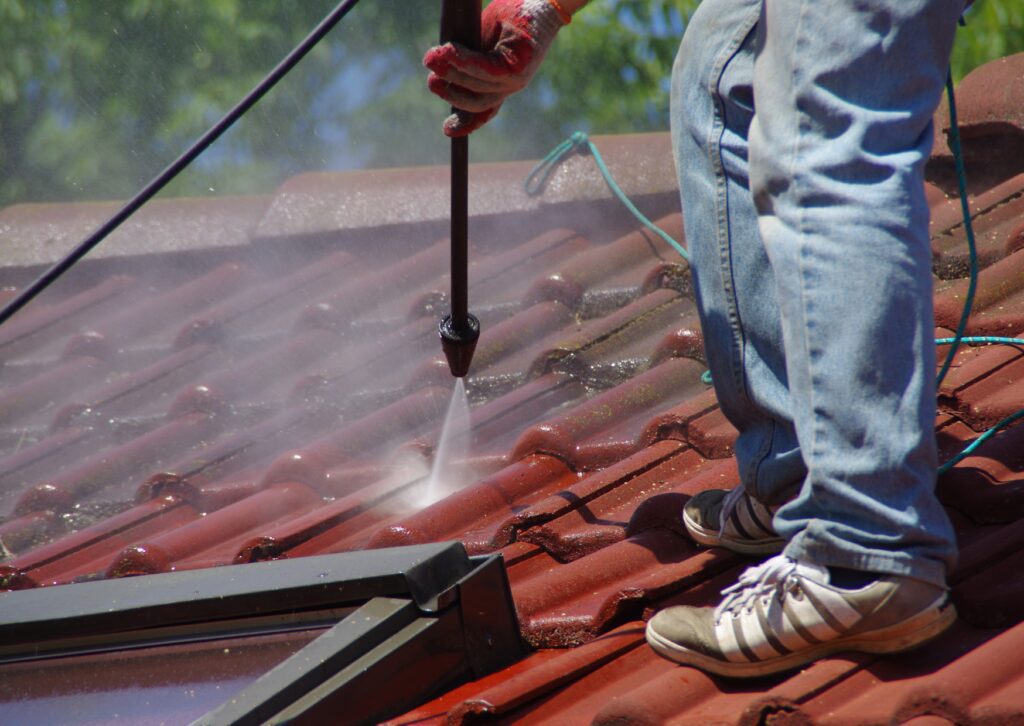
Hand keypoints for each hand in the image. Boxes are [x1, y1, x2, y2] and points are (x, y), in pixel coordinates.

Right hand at [424, 0, 568, 136]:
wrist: (540, 1)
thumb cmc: (512, 16)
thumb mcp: (484, 39)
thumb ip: (468, 57)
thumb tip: (440, 66)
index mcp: (503, 84)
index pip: (483, 111)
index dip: (465, 124)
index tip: (447, 130)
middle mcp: (510, 87)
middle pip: (476, 102)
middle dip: (449, 94)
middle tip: (430, 81)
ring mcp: (516, 80)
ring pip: (478, 85)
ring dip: (453, 73)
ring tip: (433, 59)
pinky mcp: (518, 66)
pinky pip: (486, 69)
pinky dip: (465, 62)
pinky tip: (449, 52)